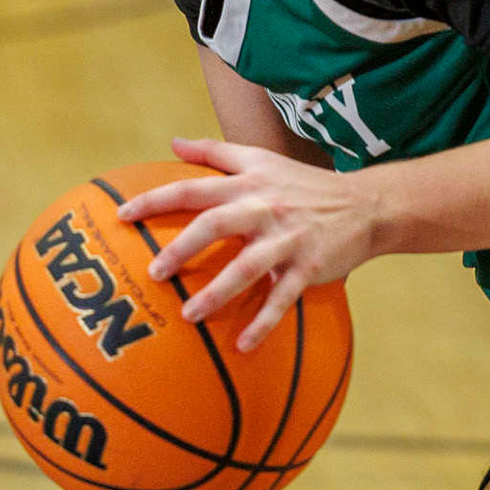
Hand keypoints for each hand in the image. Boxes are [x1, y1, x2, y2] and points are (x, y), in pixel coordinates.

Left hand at [116, 136, 373, 352]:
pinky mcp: (308, 267)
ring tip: (188, 316)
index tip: (124, 216)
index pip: (195, 187)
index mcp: (249, 183)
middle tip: (154, 273)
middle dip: (182, 248)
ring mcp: (288, 239)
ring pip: (247, 266)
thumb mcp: (263, 160)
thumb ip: (217, 152)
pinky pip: (282, 298)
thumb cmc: (305, 184)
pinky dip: (263, 322)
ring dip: (216, 292)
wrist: (365, 205)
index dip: (157, 199)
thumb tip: (174, 143)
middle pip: (216, 223)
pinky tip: (242, 346)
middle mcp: (265, 208)